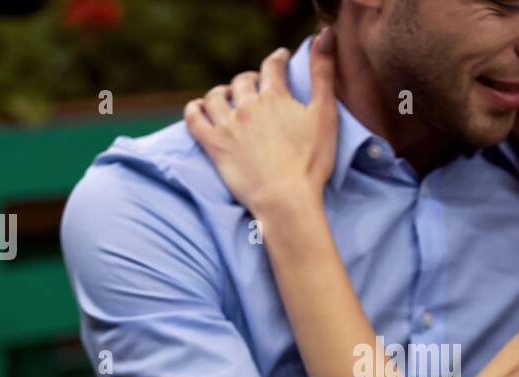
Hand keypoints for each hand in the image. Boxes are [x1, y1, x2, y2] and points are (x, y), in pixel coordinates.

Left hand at [185, 28, 338, 214]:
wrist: (286, 199)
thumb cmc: (311, 162)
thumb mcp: (325, 115)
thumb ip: (323, 75)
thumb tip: (324, 36)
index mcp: (275, 97)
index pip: (273, 67)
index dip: (278, 59)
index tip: (280, 58)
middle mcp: (248, 105)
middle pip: (243, 80)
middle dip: (250, 80)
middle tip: (256, 86)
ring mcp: (227, 124)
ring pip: (216, 96)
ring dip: (222, 93)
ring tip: (228, 98)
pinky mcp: (213, 144)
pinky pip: (194, 118)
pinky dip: (194, 109)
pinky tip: (199, 108)